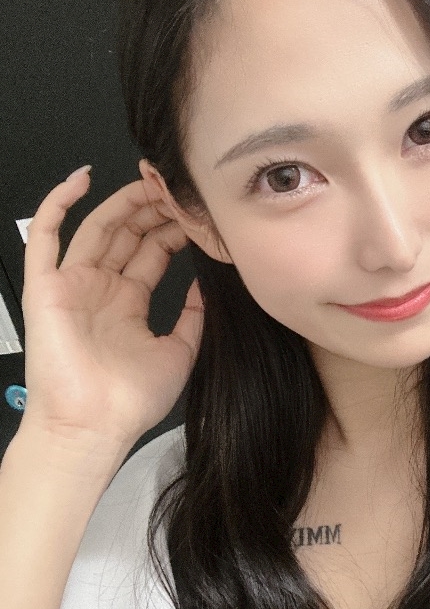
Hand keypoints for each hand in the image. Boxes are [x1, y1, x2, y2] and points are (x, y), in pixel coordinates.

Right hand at [19, 167, 203, 447]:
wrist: (94, 428)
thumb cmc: (128, 402)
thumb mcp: (179, 352)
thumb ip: (193, 317)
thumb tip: (206, 285)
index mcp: (127, 304)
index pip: (152, 251)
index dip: (173, 228)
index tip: (196, 211)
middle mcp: (100, 290)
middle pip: (128, 234)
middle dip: (153, 208)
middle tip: (177, 188)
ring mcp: (72, 285)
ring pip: (96, 227)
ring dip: (122, 202)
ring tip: (150, 181)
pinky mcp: (46, 287)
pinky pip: (44, 236)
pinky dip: (57, 204)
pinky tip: (80, 179)